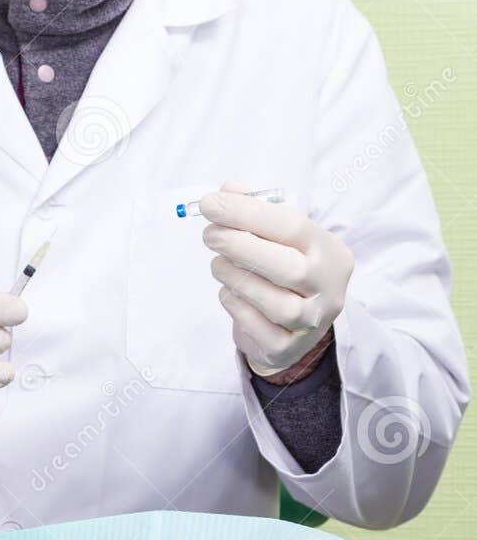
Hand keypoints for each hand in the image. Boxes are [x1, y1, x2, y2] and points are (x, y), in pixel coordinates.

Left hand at [201, 181, 353, 377]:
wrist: (292, 325)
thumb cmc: (281, 268)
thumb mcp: (277, 236)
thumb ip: (255, 210)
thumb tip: (227, 191)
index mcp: (330, 251)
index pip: (293, 226)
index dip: (247, 213)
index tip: (210, 203)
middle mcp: (329, 288)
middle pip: (288, 268)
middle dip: (240, 246)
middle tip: (209, 235)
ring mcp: (312, 322)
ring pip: (273, 302)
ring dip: (235, 277)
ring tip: (218, 264)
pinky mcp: (288, 348)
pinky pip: (257, 326)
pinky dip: (235, 304)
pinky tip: (229, 291)